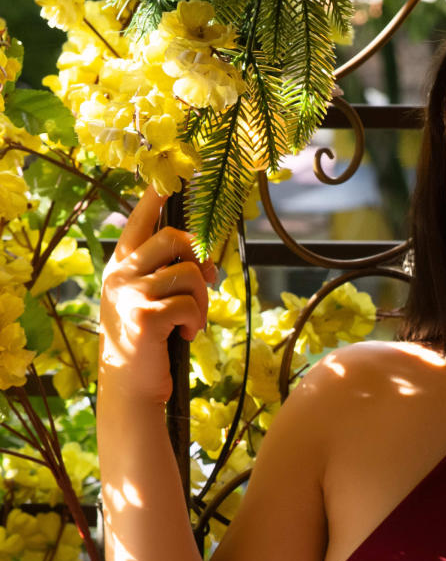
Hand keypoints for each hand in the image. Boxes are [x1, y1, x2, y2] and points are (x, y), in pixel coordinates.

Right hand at [99, 185, 217, 406]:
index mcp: (121, 265)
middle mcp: (121, 273)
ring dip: (202, 301)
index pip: (138, 221)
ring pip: (189, 274)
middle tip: (204, 287)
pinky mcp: (145, 316)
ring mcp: (131, 293)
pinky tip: (185, 336)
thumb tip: (209, 266)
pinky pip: (189, 305)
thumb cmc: (146, 342)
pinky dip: (196, 322)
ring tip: (192, 323)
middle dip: (198, 262)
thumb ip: (172, 278)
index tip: (169, 175)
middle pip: (173, 240)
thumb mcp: (152, 303)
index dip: (155, 198)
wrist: (130, 385)